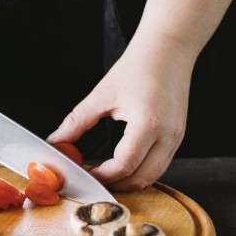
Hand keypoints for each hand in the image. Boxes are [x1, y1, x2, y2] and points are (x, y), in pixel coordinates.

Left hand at [46, 44, 192, 190]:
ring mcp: (177, 138)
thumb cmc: (138, 67)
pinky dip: (140, 169)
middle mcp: (168, 135)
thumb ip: (77, 122)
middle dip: (115, 184)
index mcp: (148, 123)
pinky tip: (122, 163)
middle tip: (93, 178)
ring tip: (106, 173)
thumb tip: (57, 141)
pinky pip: (159, 164)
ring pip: (153, 176)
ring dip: (129, 180)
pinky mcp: (178, 137)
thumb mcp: (102, 95)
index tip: (84, 172)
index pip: (123, 165)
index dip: (101, 175)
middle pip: (141, 179)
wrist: (168, 50)